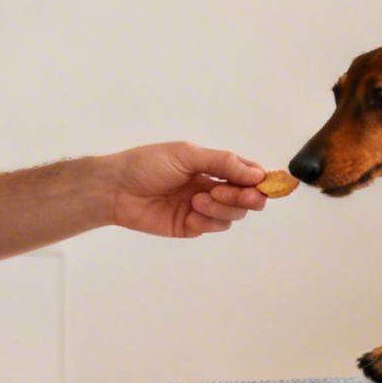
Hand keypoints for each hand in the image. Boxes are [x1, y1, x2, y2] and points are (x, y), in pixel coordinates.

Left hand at [107, 143, 268, 237]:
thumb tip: (257, 173)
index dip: (260, 180)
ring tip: (198, 200)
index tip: (266, 184)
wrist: (115, 188)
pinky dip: (208, 221)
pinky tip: (192, 212)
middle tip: (231, 195)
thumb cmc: (147, 164)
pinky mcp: (191, 226)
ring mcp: (203, 208)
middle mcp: (212, 186)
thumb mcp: (188, 155)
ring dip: (222, 208)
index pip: (247, 173)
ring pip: (232, 215)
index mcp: (212, 166)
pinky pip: (214, 227)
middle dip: (244, 197)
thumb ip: (223, 163)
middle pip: (246, 197)